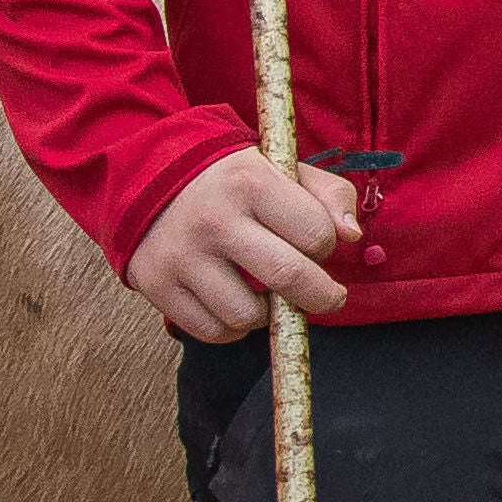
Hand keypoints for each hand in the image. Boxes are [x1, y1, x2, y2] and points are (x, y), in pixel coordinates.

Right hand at [127, 144, 367, 338]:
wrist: (150, 177)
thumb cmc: (235, 181)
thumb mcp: (284, 169)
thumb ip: (330, 194)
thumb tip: (351, 235)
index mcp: (250, 183)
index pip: (316, 234)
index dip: (326, 246)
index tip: (318, 246)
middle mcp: (214, 220)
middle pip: (288, 278)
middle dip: (322, 297)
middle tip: (328, 297)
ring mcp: (182, 256)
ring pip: (248, 316)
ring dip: (269, 314)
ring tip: (266, 292)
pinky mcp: (157, 285)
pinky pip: (212, 332)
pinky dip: (233, 327)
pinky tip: (235, 302)